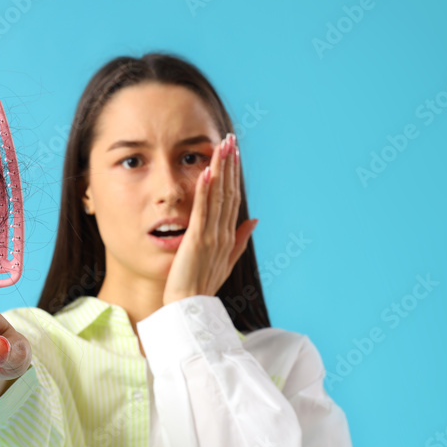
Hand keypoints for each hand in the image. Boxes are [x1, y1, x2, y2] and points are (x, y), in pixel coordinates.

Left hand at [162, 132, 257, 305]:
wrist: (190, 307)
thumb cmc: (203, 286)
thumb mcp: (226, 261)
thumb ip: (240, 239)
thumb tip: (255, 220)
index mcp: (228, 236)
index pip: (233, 198)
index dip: (234, 174)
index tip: (234, 153)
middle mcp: (223, 233)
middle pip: (229, 192)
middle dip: (230, 165)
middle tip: (230, 139)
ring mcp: (211, 237)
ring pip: (218, 197)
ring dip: (220, 170)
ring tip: (222, 146)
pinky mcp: (197, 241)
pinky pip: (202, 212)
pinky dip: (204, 192)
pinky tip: (206, 173)